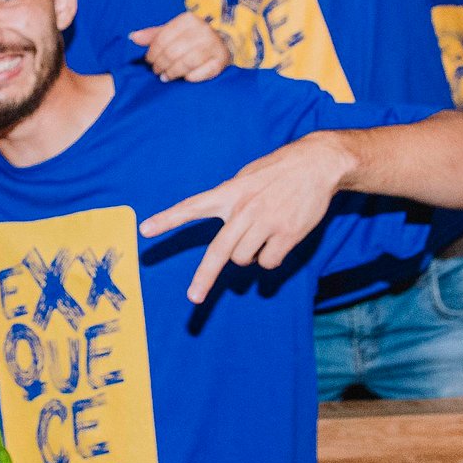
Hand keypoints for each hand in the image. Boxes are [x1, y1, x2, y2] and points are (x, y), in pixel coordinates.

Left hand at [130, 12, 230, 82]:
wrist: (221, 45)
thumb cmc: (191, 39)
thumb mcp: (172, 33)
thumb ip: (153, 35)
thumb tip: (133, 37)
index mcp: (188, 19)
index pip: (163, 38)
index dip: (153, 52)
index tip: (149, 61)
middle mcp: (203, 30)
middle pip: (173, 51)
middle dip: (161, 64)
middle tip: (157, 71)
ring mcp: (214, 45)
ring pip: (186, 62)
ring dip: (173, 72)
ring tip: (166, 77)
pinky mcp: (221, 60)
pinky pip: (202, 72)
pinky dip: (191, 77)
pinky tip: (184, 78)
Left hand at [139, 132, 353, 303]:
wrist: (318, 164)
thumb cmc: (279, 170)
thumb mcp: (247, 176)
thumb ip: (231, 198)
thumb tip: (225, 225)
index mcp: (230, 192)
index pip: (192, 207)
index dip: (168, 219)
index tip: (145, 230)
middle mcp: (244, 210)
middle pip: (219, 251)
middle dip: (204, 277)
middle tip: (194, 299)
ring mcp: (266, 223)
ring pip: (244, 259)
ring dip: (249, 256)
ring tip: (263, 233)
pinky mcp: (287, 234)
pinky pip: (268, 262)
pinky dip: (270, 258)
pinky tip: (279, 239)